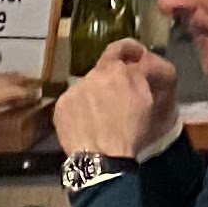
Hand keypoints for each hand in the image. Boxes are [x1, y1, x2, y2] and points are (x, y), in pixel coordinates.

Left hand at [51, 39, 178, 160]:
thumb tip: (136, 68)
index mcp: (115, 70)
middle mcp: (91, 75)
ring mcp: (73, 90)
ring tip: (100, 117)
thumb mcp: (147, 101)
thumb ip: (140, 77)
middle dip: (109, 82)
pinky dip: (79, 109)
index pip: (119, 48)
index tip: (132, 55)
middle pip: (101, 72)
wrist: (102, 158)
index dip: (126, 49)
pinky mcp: (60, 107)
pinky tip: (86, 124)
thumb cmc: (130, 131)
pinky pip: (72, 103)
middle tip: (117, 100)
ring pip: (86, 88)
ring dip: (93, 96)